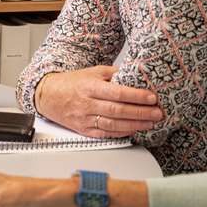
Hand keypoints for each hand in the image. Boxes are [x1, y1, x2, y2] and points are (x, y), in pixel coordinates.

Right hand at [34, 66, 162, 137]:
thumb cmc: (72, 83)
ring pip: (113, 125)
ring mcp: (85, 119)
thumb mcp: (93, 72)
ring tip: (150, 123)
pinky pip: (105, 134)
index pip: (117, 93)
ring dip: (134, 124)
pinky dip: (121, 133)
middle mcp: (87, 104)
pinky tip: (133, 129)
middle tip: (157, 113)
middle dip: (141, 112)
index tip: (152, 98)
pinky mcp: (83, 130)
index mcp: (90, 87)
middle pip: (118, 110)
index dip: (136, 96)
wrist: (49, 96)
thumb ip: (114, 74)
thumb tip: (137, 75)